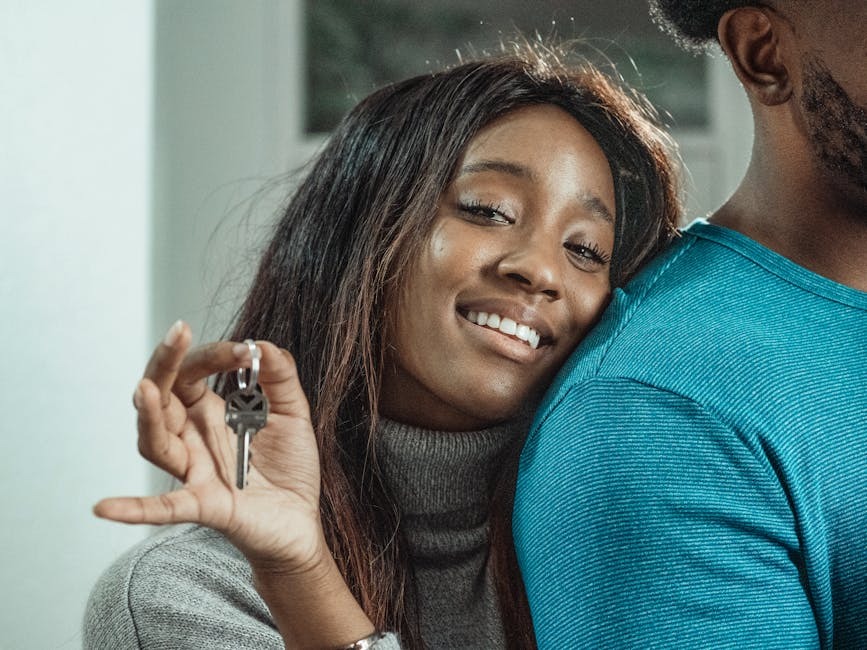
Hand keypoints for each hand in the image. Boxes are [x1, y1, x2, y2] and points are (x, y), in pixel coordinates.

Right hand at [94, 321, 325, 573]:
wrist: (300, 519)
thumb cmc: (289, 466)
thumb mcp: (293, 413)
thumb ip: (281, 379)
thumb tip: (263, 344)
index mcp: (211, 411)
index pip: (194, 372)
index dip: (215, 355)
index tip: (246, 350)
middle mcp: (194, 436)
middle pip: (163, 396)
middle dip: (165, 363)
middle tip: (176, 334)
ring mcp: (195, 470)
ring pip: (156, 442)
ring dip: (149, 416)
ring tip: (147, 389)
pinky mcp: (204, 504)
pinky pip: (163, 507)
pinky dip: (135, 509)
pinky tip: (105, 508)